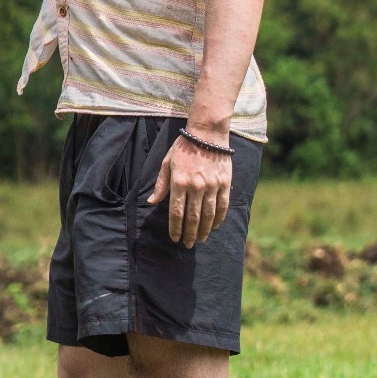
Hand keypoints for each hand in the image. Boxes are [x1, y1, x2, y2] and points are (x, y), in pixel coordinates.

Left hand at [149, 133, 231, 247]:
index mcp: (179, 181)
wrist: (207, 133)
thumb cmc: (183, 147)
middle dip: (189, 233)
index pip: (176, 211)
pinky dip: (218, 219)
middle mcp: (196, 186)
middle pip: (192, 217)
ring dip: (204, 230)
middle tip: (188, 244)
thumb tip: (152, 202)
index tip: (175, 238)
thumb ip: (161, 184)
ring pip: (208, 215)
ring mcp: (212, 185)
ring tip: (200, 239)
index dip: (175, 228)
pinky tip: (214, 227)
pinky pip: (222, 206)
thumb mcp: (167, 162)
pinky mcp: (224, 183)